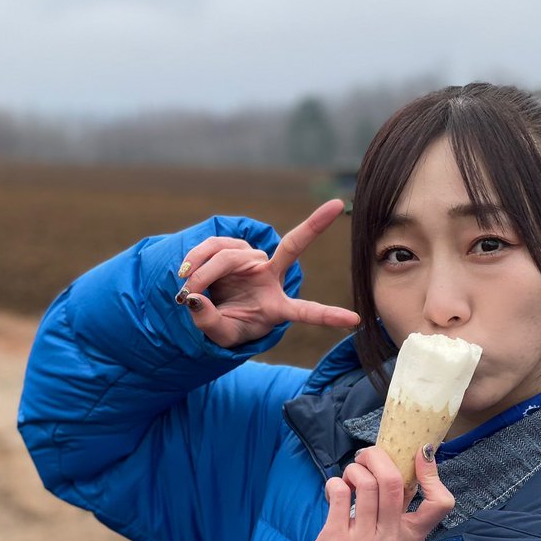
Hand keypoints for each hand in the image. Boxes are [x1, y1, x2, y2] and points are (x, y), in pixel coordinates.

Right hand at [175, 199, 359, 347]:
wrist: (208, 310)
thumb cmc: (224, 326)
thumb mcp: (219, 335)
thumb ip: (209, 322)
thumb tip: (194, 298)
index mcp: (277, 307)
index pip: (306, 311)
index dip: (328, 316)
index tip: (355, 320)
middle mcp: (271, 277)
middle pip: (293, 247)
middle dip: (316, 224)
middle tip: (336, 205)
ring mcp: (253, 260)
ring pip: (231, 255)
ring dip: (205, 272)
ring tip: (189, 290)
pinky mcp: (233, 249)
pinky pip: (214, 246)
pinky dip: (196, 260)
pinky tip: (186, 273)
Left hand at [306, 445, 454, 540]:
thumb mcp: (390, 535)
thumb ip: (398, 505)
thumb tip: (413, 456)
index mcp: (410, 537)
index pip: (441, 505)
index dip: (433, 475)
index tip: (421, 453)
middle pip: (393, 481)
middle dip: (376, 456)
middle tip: (366, 457)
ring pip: (365, 484)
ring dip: (353, 470)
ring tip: (349, 478)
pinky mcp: (336, 540)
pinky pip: (339, 493)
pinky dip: (335, 483)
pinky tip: (336, 491)